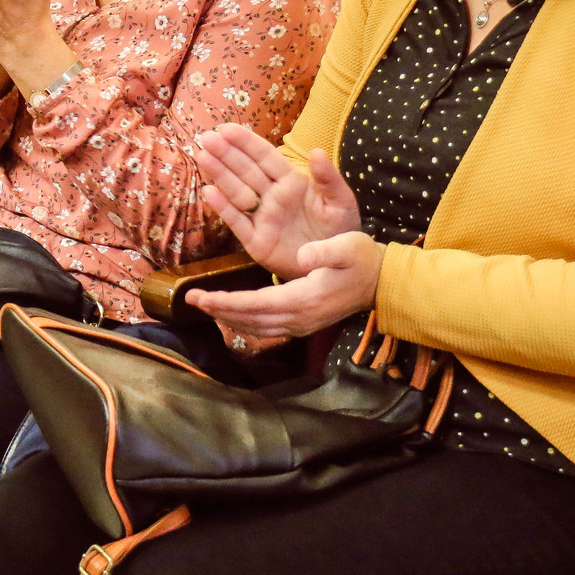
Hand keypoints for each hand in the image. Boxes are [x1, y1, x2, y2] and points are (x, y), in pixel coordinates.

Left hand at [190, 231, 384, 337]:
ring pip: (256, 327)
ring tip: (205, 306)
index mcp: (304, 299)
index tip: (201, 297)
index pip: (255, 305)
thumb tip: (302, 255)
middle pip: (249, 320)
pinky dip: (245, 322)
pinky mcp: (303, 323)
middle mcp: (299, 317)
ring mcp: (301, 324)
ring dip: (229, 318)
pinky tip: (232, 314)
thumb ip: (324, 251)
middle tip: (191, 300)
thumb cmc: (364, 260)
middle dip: (219, 310)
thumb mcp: (348, 246)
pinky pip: (266, 328)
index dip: (225, 302)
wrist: (382, 284)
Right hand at [194, 123, 361, 277]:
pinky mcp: (256, 241)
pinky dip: (223, 208)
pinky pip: (237, 222)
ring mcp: (262, 218)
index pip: (265, 157)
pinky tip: (209, 192)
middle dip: (226, 154)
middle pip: (245, 171)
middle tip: (207, 138)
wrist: (335, 264)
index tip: (227, 128)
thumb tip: (316, 151)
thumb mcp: (341, 202)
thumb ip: (329, 178)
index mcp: (292, 182)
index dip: (246, 142)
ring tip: (203, 156)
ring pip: (236, 192)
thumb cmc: (340, 231)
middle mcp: (272, 196)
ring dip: (220, 175)